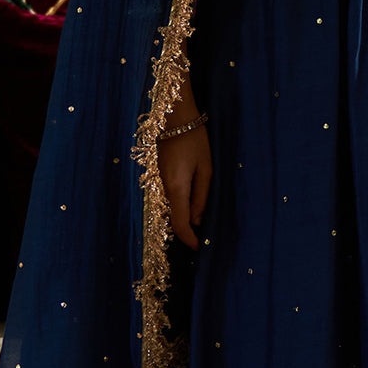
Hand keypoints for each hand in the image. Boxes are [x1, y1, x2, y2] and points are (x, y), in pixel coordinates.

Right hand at [158, 121, 211, 248]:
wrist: (176, 118)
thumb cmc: (195, 140)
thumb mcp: (205, 169)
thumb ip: (201, 196)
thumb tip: (197, 219)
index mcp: (176, 187)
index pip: (179, 224)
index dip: (188, 239)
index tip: (198, 248)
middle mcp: (165, 187)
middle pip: (175, 218)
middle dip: (188, 231)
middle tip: (204, 238)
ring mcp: (162, 181)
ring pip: (174, 207)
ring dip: (186, 217)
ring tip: (204, 223)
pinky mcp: (164, 175)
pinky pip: (173, 196)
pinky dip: (183, 205)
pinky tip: (196, 204)